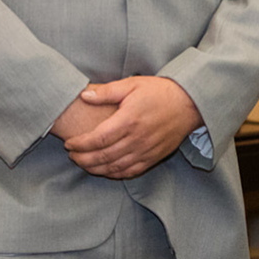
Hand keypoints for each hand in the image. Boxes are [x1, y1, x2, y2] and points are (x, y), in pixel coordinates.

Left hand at [63, 77, 204, 178]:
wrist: (190, 104)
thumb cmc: (159, 92)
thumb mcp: (132, 84)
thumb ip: (106, 92)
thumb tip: (84, 95)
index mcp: (129, 120)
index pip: (98, 138)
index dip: (80, 144)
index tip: (69, 144)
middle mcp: (137, 139)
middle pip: (103, 156)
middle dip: (83, 159)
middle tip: (72, 156)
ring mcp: (146, 151)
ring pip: (115, 168)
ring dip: (95, 169)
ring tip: (83, 164)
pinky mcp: (154, 158)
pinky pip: (131, 171)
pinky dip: (115, 174)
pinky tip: (105, 171)